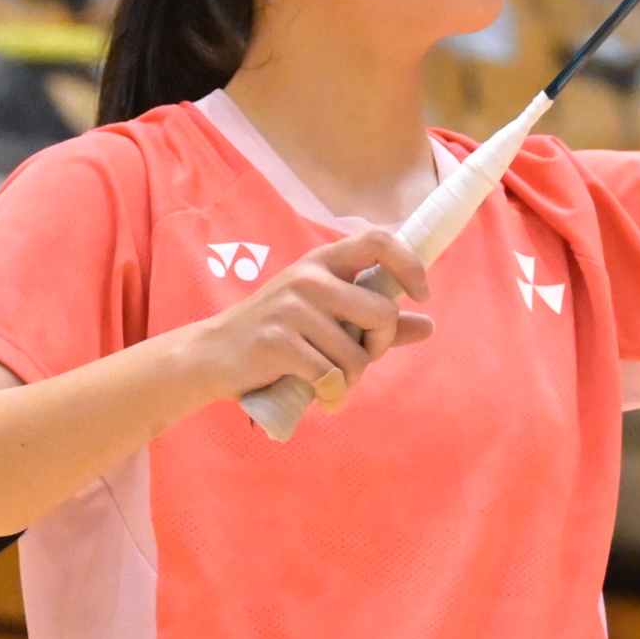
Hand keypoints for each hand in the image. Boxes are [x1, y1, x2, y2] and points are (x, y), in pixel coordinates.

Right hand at [189, 230, 432, 411]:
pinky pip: (330, 376)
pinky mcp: (277, 341)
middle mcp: (308, 277)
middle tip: (360, 361)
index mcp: (323, 262)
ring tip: (331, 382)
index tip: (420, 294)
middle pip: (382, 313)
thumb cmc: (278, 335)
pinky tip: (320, 397)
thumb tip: (428, 325)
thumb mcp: (325, 318)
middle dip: (380, 347)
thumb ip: (374, 321)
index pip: (378, 241)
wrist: (211, 356)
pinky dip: (332, 396)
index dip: (410, 264)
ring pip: (356, 354)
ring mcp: (291, 307)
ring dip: (351, 379)